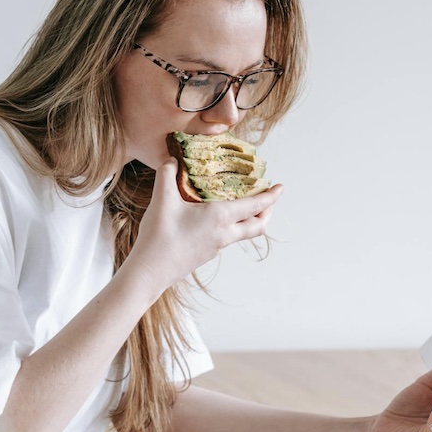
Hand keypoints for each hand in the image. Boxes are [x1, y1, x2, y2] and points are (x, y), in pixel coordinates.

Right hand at [124, 159, 282, 292]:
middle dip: (267, 212)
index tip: (281, 187)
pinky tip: (216, 219)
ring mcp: (217, 246)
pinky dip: (232, 227)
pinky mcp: (207, 254)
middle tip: (268, 199)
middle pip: (257, 226)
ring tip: (243, 206)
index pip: (254, 206)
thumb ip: (167, 175)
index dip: (270, 196)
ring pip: (243, 233)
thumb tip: (172, 160)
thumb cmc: (159, 236)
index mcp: (219, 217)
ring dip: (250, 220)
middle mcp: (224, 233)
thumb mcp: (161, 200)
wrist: (151, 271)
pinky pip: (227, 238)